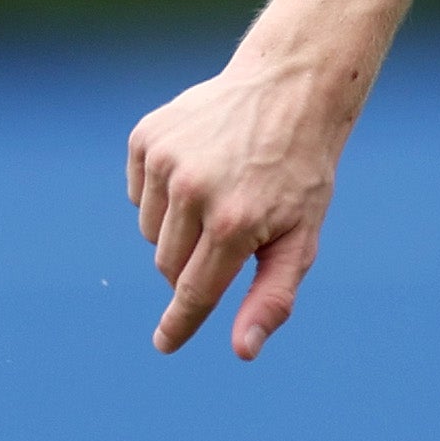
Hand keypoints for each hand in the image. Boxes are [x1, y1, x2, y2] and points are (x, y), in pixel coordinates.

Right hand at [126, 55, 357, 358]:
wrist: (289, 89)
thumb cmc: (300, 174)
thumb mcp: (300, 239)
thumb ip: (271, 298)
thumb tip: (242, 351)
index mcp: (233, 224)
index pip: (192, 294)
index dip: (178, 324)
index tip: (164, 344)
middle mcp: (193, 192)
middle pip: (167, 265)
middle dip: (192, 264)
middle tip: (230, 233)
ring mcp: (165, 161)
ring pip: (149, 231)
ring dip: (177, 228)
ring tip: (218, 193)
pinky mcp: (146, 137)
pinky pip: (138, 192)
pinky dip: (162, 193)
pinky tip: (198, 168)